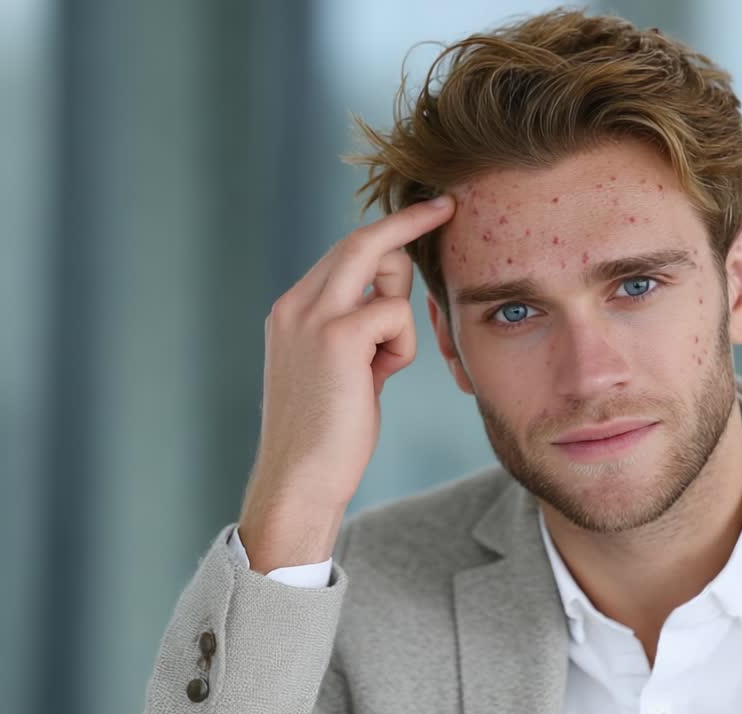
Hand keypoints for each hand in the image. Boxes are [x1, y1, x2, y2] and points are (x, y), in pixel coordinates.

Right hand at [237, 195, 455, 572]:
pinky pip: (395, 314)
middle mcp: (296, 304)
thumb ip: (360, 331)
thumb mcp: (344, 369)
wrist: (299, 480)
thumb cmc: (330, 434)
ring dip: (401, 321)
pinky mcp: (337, 334)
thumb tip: (391, 304)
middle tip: (448, 205)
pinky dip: (401, 347)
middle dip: (408, 223)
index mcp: (294, 311)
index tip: (421, 214)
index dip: (385, 234)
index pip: (344, 253)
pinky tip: (378, 381)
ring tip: (378, 371)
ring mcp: (312, 315)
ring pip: (382, 268)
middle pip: (362, 240)